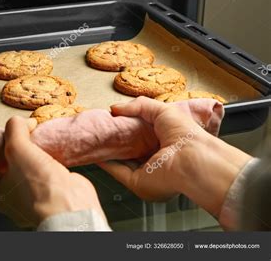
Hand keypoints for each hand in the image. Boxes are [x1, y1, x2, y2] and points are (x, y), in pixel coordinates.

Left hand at [0, 116, 105, 227]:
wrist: (70, 205)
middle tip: (31, 137)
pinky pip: (52, 175)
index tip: (15, 135)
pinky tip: (57, 154)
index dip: (5, 147)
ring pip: (35, 170)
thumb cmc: (38, 184)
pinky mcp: (57, 196)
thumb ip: (14, 129)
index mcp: (1, 193)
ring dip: (41, 157)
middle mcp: (17, 200)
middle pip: (17, 166)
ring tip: (45, 144)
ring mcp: (38, 200)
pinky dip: (54, 164)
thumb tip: (20, 121)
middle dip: (25, 151)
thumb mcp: (17, 147)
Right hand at [99, 97, 251, 221]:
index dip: (127, 127)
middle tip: (102, 129)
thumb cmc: (184, 135)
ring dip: (109, 151)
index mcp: (165, 143)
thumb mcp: (162, 110)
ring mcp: (146, 172)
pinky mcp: (137, 182)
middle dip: (116, 140)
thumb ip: (138, 106)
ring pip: (122, 161)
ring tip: (96, 139)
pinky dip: (107, 164)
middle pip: (130, 149)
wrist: (191, 159)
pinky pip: (118, 172)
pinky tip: (97, 153)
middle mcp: (155, 159)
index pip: (142, 136)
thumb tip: (114, 108)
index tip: (112, 120)